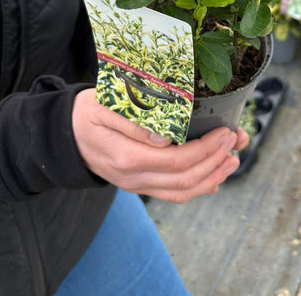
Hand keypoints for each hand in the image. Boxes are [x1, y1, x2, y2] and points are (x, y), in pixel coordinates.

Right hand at [72, 88, 248, 202]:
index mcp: (127, 157)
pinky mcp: (140, 185)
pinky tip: (215, 176)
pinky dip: (198, 187)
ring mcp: (137, 185)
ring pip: (182, 191)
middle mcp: (134, 177)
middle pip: (184, 178)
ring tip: (233, 158)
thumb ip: (134, 121)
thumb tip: (166, 137)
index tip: (224, 131)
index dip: (205, 149)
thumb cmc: (87, 113)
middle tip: (235, 140)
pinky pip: (173, 193)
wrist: (65, 136)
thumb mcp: (106, 107)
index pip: (176, 160)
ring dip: (213, 176)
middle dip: (216, 160)